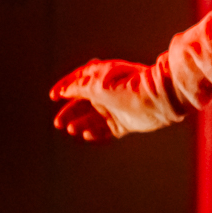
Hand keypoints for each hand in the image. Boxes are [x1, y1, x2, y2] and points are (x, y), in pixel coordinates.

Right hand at [50, 57, 181, 139]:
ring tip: (71, 129)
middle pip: (84, 102)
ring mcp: (118, 107)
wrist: (158, 100)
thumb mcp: (98, 86)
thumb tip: (64, 90)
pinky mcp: (126, 122)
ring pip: (93, 117)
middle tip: (58, 122)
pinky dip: (95, 133)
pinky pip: (106, 130)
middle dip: (69, 111)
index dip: (65, 87)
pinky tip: (87, 134)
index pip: (80, 80)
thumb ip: (78, 88)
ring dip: (80, 123)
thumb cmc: (128, 88)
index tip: (53, 96)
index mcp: (104, 78)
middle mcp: (110, 92)